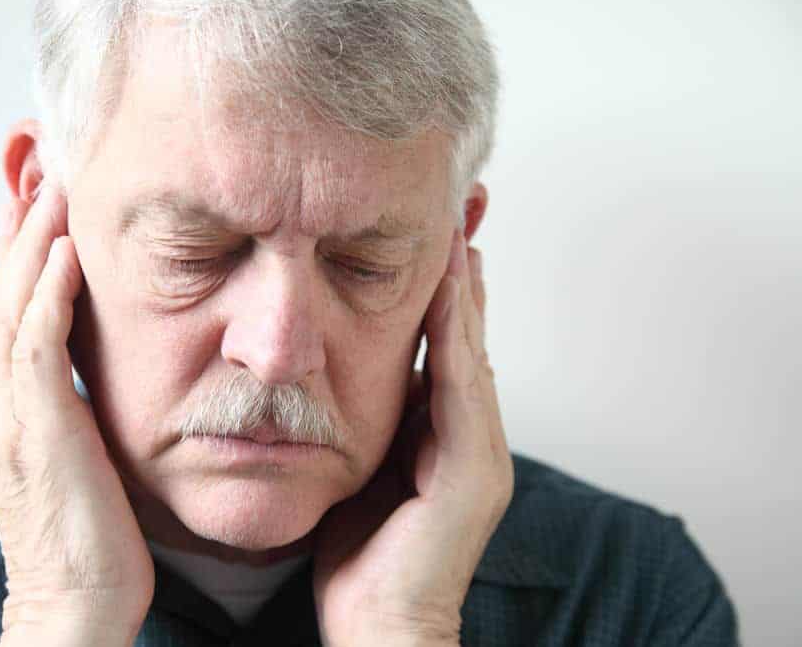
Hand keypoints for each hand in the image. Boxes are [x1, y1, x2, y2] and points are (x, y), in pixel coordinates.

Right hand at [0, 187, 153, 645]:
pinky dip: (46, 295)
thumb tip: (100, 376)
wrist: (76, 604)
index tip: (39, 204)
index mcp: (13, 408)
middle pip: (3, 295)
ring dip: (32, 244)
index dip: (21, 255)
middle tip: (38, 170)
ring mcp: (12, 415)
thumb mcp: (83, 458)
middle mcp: (2, 403)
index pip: (12, 312)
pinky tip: (64, 253)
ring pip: (11, 308)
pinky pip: (35, 348)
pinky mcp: (37, 431)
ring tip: (51, 187)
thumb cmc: (92, 538)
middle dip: (20, 230)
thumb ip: (79, 409)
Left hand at [313, 231, 513, 646]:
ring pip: (470, 350)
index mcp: (439, 435)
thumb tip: (330, 379)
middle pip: (466, 334)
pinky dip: (456, 333)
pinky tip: (449, 286)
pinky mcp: (473, 471)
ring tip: (457, 226)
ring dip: (464, 287)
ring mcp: (478, 452)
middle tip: (460, 204)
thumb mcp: (355, 474)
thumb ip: (361, 425)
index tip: (430, 231)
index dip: (440, 288)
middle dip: (463, 270)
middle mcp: (469, 435)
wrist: (380, 631)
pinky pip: (463, 387)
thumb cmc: (359, 561)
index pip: (443, 345)